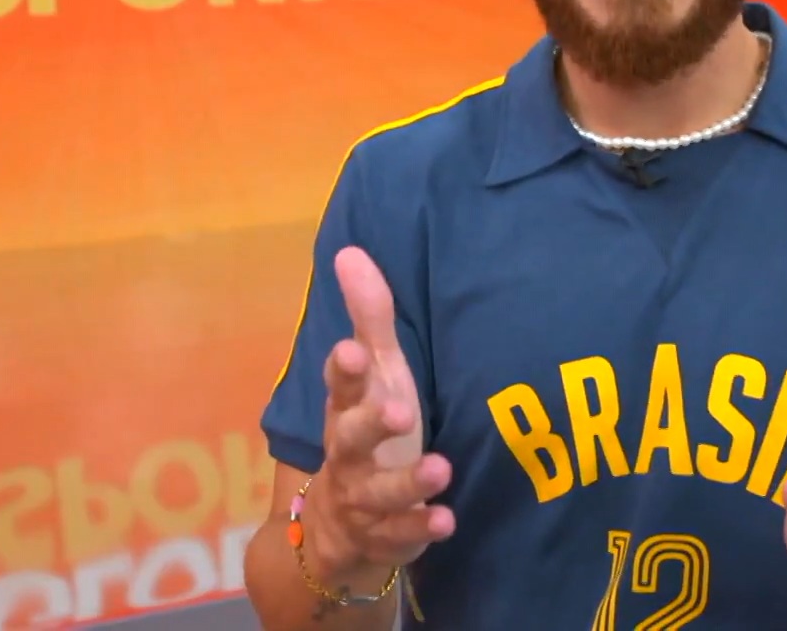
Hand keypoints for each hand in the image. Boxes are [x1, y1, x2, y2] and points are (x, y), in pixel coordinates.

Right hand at [302, 246, 455, 579]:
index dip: (344, 370)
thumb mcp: (375, 373)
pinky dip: (419, 531)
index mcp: (346, 408)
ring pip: (378, 493)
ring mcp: (361, 498)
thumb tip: (350, 250)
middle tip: (401, 412)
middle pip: (350, 438)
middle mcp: (347, 453)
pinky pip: (397, 537)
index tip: (350, 351)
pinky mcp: (381, 536)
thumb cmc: (370, 428)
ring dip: (408, 483)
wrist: (341, 524)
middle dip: (372, 424)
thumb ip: (369, 317)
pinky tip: (446, 521)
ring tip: (441, 470)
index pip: (340, 385)